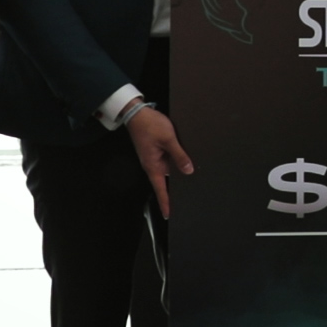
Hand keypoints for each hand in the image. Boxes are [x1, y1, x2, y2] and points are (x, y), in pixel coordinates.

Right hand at [126, 104, 192, 218]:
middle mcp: (152, 165)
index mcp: (153, 166)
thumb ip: (179, 155)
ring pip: (167, 171)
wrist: (137, 113)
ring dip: (176, 175)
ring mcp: (153, 159)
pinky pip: (166, 162)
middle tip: (185, 199)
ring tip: (188, 179)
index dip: (165, 202)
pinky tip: (183, 163)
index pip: (160, 189)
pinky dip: (175, 164)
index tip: (168, 214)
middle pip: (165, 182)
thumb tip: (188, 170)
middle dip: (174, 190)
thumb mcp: (169, 139)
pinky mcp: (155, 152)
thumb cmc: (149, 125)